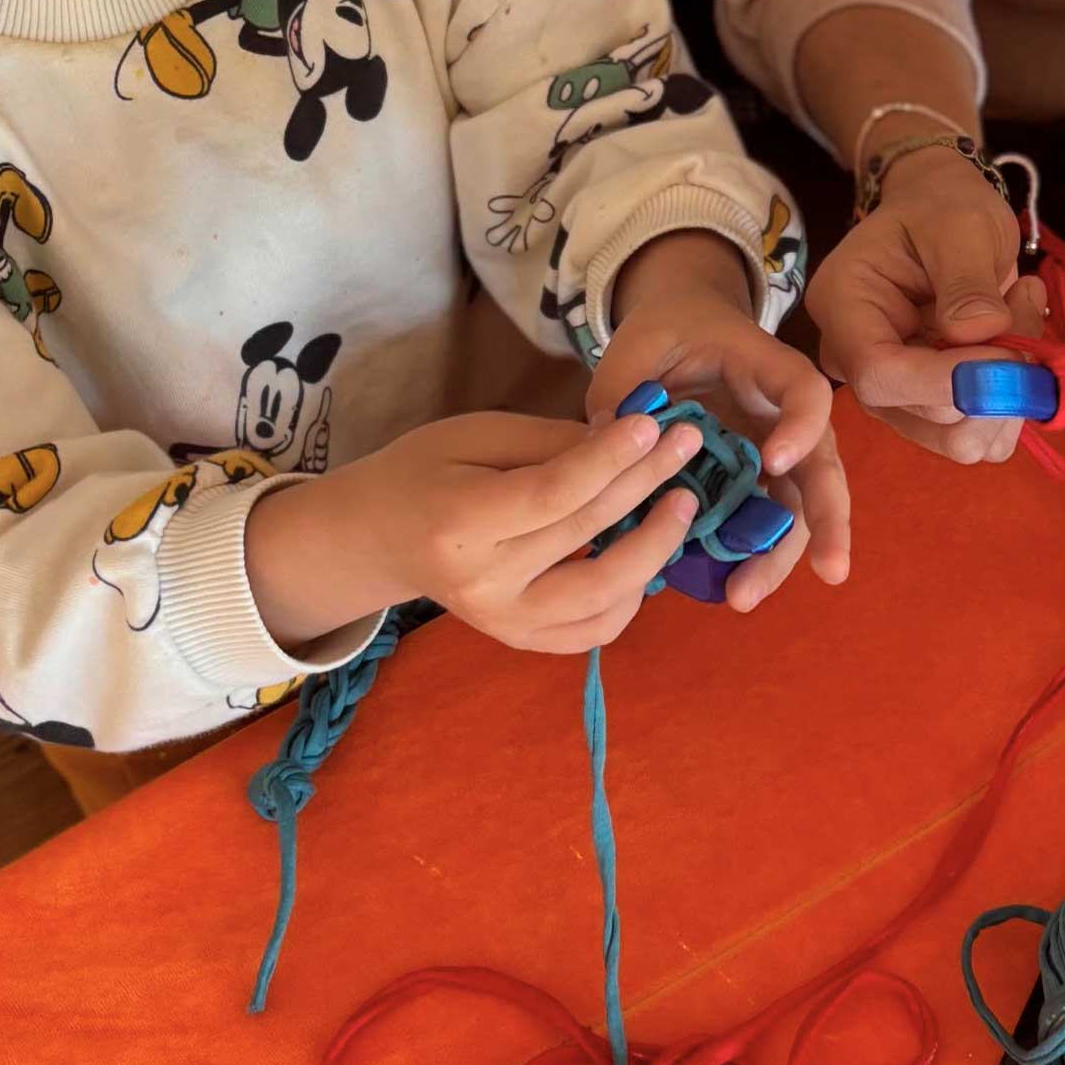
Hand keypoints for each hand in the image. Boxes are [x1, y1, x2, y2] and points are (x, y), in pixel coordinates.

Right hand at [245, 408, 710, 654]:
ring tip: (681, 502)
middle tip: (687, 442)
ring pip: (603, 596)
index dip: (611, 459)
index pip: (553, 493)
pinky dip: (633, 595)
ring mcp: (503, 622)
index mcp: (458, 522)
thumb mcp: (475, 434)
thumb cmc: (424, 472)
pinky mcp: (522, 641)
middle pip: (586, 534)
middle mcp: (482, 583)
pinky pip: (595, 630)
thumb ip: (550, 442)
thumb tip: (625, 441)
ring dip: (655, 548)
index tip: (654, 423)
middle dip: (646, 483)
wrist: (377, 538)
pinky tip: (646, 552)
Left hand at [592, 231, 850, 608]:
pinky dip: (744, 558)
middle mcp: (782, 417)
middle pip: (821, 468)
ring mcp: (771, 454)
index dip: (801, 426)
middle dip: (828, 520)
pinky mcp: (749, 484)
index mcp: (766, 369)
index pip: (805, 394)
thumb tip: (603, 449)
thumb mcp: (637, 346)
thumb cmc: (666, 332)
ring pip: (793, 510)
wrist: (680, 330)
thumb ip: (622, 390)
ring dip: (778, 557)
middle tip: (829, 570)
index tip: (774, 459)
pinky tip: (721, 589)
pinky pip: (756, 525)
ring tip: (744, 598)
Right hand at [806, 147, 1048, 465]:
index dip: (949, 378)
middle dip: (995, 375)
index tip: (1011, 350)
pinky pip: (982, 440)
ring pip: (959, 439)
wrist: (943, 213)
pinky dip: (1017, 402)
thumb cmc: (943, 208)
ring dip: (1013, 389)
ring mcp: (893, 394)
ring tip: (1020, 313)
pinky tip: (1017, 344)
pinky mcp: (931, 411)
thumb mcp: (960, 225)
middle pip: (924, 416)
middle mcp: (855, 363)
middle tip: (1026, 301)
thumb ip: (967, 281)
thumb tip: (979, 333)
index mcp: (843, 308)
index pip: (879, 374)